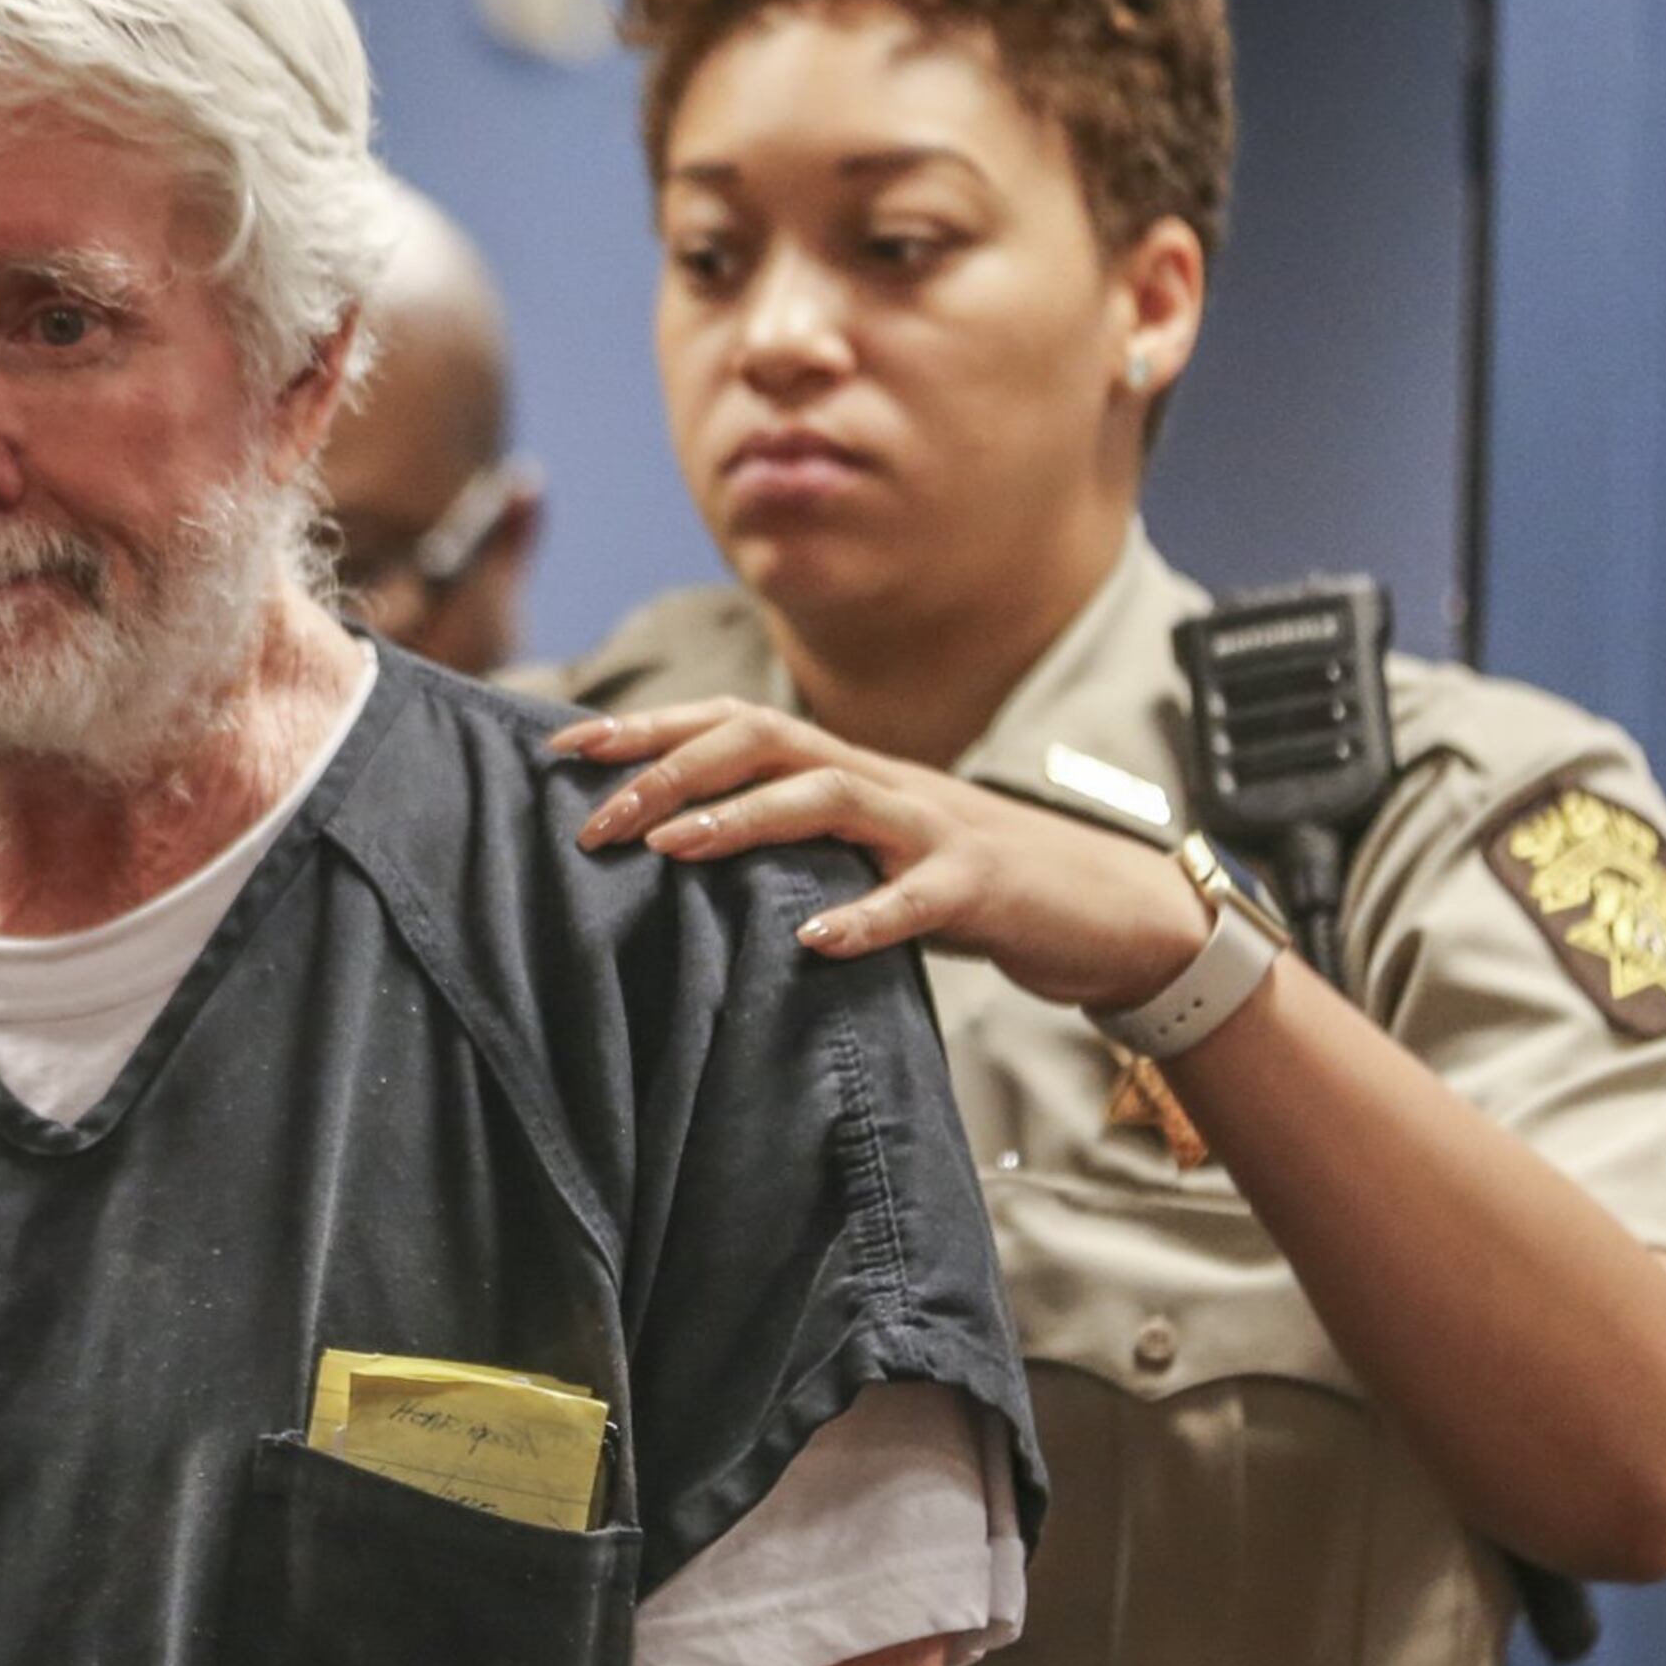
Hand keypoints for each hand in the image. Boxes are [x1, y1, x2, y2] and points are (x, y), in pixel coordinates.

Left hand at [550, 697, 1211, 1011]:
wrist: (1100, 906)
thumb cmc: (963, 882)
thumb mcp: (866, 853)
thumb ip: (791, 843)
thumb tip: (674, 851)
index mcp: (844, 770)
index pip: (734, 724)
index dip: (651, 730)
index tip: (564, 750)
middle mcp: (880, 781)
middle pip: (765, 741)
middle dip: (672, 769)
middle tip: (595, 816)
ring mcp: (932, 827)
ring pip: (830, 798)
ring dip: (745, 819)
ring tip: (672, 850)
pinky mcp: (980, 885)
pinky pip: (918, 896)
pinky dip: (865, 916)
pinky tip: (813, 940)